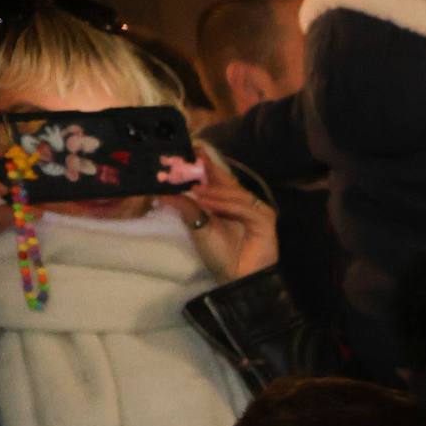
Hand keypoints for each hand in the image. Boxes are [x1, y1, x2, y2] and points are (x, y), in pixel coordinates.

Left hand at [174, 149, 276, 280]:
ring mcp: (255, 210)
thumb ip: (184, 206)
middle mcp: (241, 202)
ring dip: (215, 191)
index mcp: (226, 201)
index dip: (205, 163)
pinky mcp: (265, 219)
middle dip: (210, 170)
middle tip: (193, 157)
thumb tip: (160, 191)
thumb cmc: (219, 254)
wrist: (237, 277)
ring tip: (196, 190)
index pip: (216, 178)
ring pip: (235, 193)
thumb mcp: (196, 225)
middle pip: (227, 180)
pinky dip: (228, 204)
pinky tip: (210, 204)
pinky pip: (245, 207)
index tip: (191, 148)